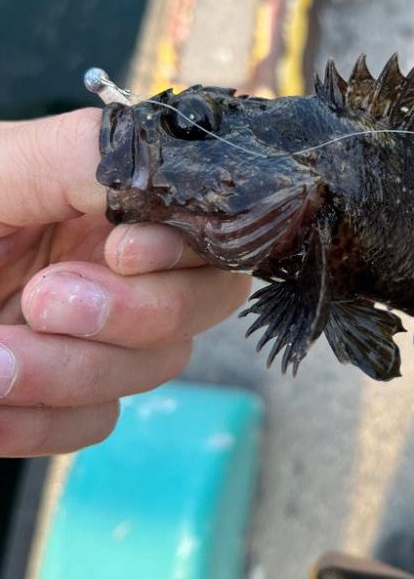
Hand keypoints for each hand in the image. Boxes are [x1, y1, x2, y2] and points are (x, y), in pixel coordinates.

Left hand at [0, 108, 250, 455]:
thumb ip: (81, 157)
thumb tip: (162, 169)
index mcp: (109, 194)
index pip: (207, 225)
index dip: (184, 249)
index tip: (121, 252)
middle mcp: (118, 261)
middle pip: (200, 303)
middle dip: (130, 315)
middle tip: (45, 302)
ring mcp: (96, 331)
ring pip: (152, 368)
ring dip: (71, 373)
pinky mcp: (64, 391)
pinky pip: (95, 422)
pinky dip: (42, 420)